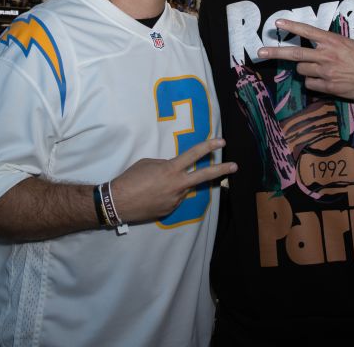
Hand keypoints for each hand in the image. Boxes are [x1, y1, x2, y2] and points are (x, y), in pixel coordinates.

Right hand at [110, 138, 234, 223]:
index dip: (209, 147)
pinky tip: (153, 196)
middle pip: (204, 176)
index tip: (222, 142)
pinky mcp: (170, 211)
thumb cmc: (130, 178)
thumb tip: (174, 169)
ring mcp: (175, 200)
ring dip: (176, 185)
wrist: (118, 202)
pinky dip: (168, 196)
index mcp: (171, 169)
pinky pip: (174, 199)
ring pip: (183, 189)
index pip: (194, 155)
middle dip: (221, 171)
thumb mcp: (148, 163)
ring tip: (155, 186)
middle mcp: (177, 185)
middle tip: (235, 166)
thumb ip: (165, 164)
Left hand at [256, 19, 353, 101]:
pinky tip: (326, 80)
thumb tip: (314, 46)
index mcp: (333, 41)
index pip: (308, 31)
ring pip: (302, 70)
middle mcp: (326, 55)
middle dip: (275, 52)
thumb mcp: (349, 44)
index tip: (278, 23)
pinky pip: (310, 84)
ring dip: (306, 70)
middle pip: (295, 53)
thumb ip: (330, 44)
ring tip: (322, 69)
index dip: (292, 26)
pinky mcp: (327, 86)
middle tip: (261, 52)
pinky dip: (314, 82)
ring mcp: (326, 71)